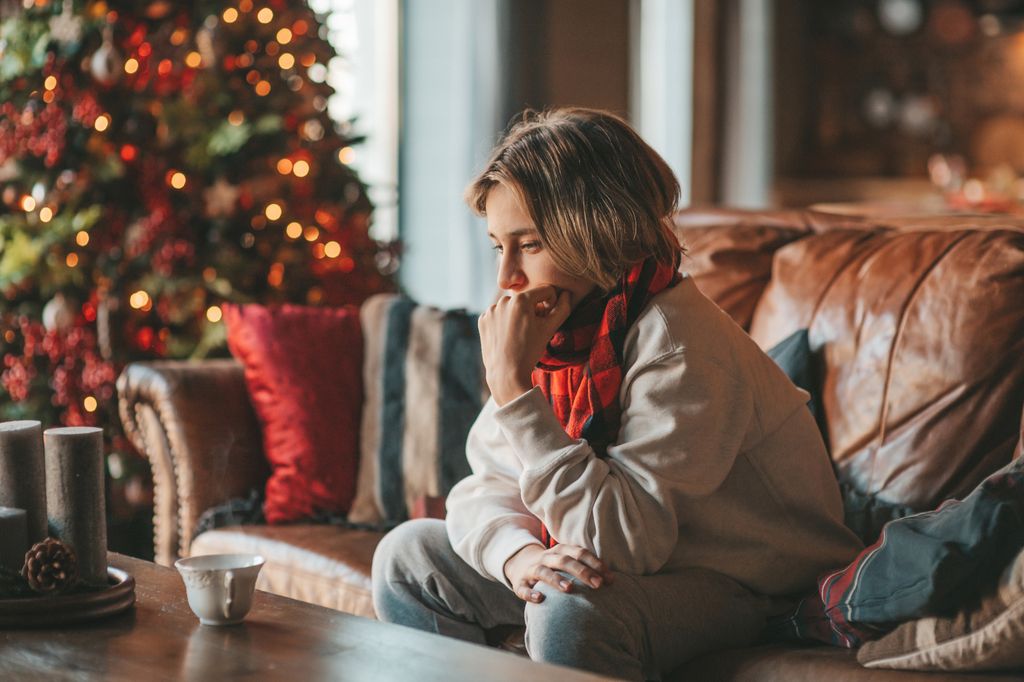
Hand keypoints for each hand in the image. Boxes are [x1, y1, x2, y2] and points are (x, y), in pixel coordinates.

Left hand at [478, 286, 571, 405]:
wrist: (506, 374)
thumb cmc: (530, 351)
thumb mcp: (549, 329)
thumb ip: (562, 308)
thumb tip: (567, 294)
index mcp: (521, 299)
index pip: (545, 291)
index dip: (550, 304)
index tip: (546, 319)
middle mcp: (503, 301)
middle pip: (527, 299)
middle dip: (532, 310)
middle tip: (532, 330)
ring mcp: (490, 310)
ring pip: (511, 306)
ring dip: (517, 315)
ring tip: (518, 335)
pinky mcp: (482, 320)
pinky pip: (498, 315)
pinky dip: (503, 322)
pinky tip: (506, 336)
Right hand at [502, 543, 613, 602]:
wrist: (520, 564)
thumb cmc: (553, 566)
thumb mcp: (566, 561)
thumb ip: (585, 567)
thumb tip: (612, 580)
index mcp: (560, 551)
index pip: (579, 553)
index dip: (595, 563)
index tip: (609, 578)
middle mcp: (546, 558)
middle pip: (564, 561)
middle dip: (582, 572)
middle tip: (597, 585)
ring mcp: (532, 570)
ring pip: (544, 572)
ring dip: (557, 579)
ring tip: (570, 589)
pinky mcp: (520, 583)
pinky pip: (523, 588)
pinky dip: (531, 593)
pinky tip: (540, 599)